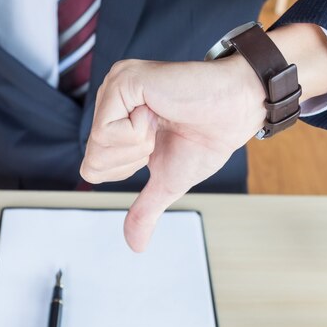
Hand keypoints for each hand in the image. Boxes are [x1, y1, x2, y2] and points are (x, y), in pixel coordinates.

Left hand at [80, 24, 326, 251]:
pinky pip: (107, 131)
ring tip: (160, 121)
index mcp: (115, 119)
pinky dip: (138, 133)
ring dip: (137, 145)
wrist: (234, 114)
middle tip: (159, 134)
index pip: (92, 168)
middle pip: (92, 159)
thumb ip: (145, 210)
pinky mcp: (123, 80)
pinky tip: (158, 111)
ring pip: (97, 146)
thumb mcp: (167, 182)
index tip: (155, 147)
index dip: (125, 169)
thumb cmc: (206, 138)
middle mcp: (109, 100)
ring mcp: (114, 86)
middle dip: (131, 159)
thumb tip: (135, 246)